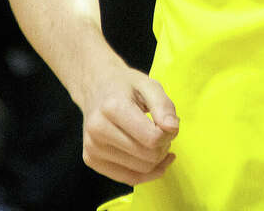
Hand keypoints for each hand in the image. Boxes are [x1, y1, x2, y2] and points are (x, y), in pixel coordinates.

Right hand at [79, 64, 178, 186]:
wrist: (95, 87)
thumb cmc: (125, 86)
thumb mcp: (148, 85)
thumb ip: (163, 105)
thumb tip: (173, 128)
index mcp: (112, 108)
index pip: (152, 138)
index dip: (169, 134)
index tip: (169, 123)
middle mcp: (98, 130)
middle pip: (148, 156)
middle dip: (164, 146)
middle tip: (163, 131)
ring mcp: (92, 148)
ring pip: (140, 170)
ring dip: (156, 158)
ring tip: (154, 139)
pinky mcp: (91, 160)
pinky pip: (128, 178)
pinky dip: (147, 172)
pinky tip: (155, 157)